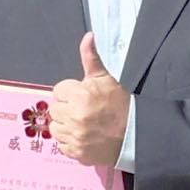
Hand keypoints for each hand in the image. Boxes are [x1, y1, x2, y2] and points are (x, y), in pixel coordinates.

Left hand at [46, 35, 129, 167]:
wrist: (134, 134)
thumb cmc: (119, 105)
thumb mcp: (106, 79)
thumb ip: (91, 58)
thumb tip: (88, 37)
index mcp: (81, 95)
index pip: (58, 91)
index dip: (70, 93)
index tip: (81, 97)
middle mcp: (76, 116)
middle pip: (54, 109)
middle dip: (66, 108)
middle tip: (83, 111)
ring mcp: (75, 136)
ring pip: (55, 128)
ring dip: (66, 125)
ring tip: (82, 124)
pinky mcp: (76, 152)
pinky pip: (61, 145)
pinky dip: (70, 142)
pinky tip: (83, 136)